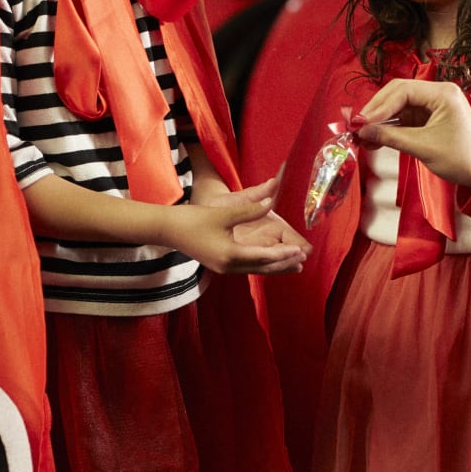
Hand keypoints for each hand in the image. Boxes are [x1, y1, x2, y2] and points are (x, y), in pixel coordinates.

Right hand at [164, 177, 309, 274]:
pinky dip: (263, 264)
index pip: (264, 257)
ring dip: (275, 267)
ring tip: (295, 265)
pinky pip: (248, 267)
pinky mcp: (221, 265)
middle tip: (304, 261)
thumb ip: (249, 210)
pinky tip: (271, 261)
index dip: (284, 254)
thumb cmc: (192, 219)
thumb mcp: (223, 213)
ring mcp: (224, 268)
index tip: (300, 250)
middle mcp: (229, 266)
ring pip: (256, 269)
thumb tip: (271, 202)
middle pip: (263, 268)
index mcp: (230, 255)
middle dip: (284, 264)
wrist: (167, 230)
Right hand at [353, 79, 470, 186]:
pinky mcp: (429, 117)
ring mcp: (433, 104)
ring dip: (380, 121)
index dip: (379, 107)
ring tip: (362, 137)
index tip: (361, 123)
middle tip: (357, 127)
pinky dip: (389, 128)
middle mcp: (438, 93)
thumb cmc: (462, 159)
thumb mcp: (423, 148)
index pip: (403, 91)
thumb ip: (391, 137)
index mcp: (443, 93)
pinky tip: (374, 139)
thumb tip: (362, 132)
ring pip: (398, 106)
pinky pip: (403, 117)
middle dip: (376, 111)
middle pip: (398, 94)